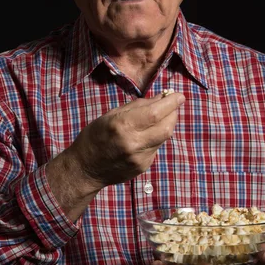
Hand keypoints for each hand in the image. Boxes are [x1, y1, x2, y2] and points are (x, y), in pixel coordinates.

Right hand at [70, 92, 184, 188]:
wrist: (85, 169)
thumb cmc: (95, 136)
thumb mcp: (112, 115)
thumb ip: (138, 106)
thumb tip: (161, 98)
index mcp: (123, 126)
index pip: (156, 113)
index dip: (171, 103)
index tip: (179, 95)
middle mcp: (134, 143)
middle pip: (167, 127)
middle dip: (174, 113)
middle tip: (173, 105)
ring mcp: (140, 158)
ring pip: (164, 138)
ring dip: (166, 124)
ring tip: (160, 117)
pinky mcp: (143, 167)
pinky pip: (156, 147)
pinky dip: (156, 137)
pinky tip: (146, 135)